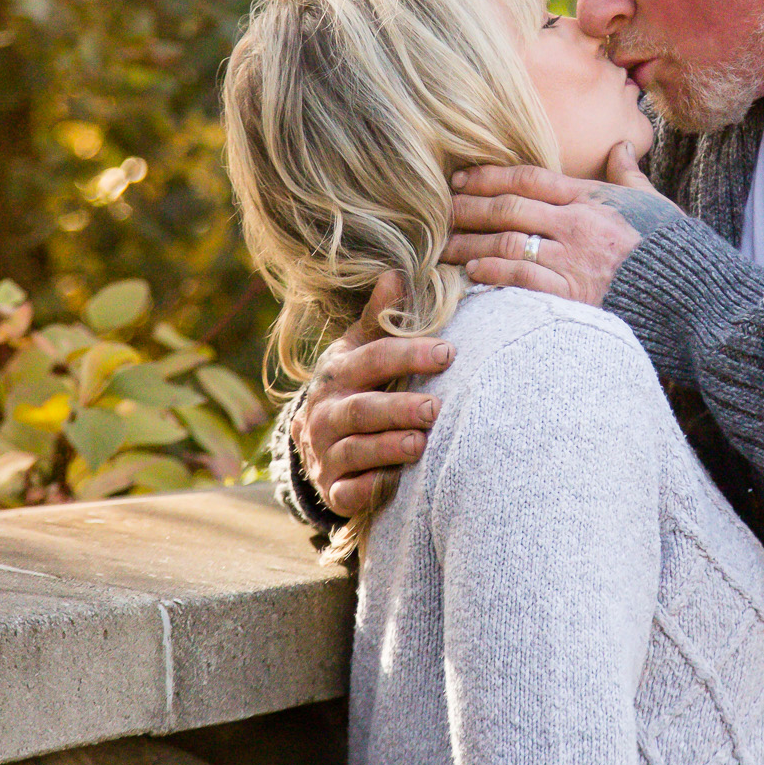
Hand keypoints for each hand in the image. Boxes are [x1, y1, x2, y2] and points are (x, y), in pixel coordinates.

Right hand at [293, 271, 454, 515]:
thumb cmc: (354, 384)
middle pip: (361, 409)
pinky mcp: (332, 489)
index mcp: (337, 372)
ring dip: (388, 447)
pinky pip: (349, 492)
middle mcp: (325, 412)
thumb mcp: (360, 348)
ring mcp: (326, 453)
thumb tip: (396, 272)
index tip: (447, 353)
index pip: (372, 359)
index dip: (408, 355)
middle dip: (398, 408)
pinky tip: (398, 482)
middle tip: (436, 408)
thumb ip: (380, 317)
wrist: (316, 439)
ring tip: (421, 443)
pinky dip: (372, 487)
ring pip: (355, 450)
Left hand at [440, 142, 681, 305]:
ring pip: (508, 241)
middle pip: (510, 207)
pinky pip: (523, 278)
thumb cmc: (674, 249)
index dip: (490, 175)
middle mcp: (577, 224)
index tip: (462, 178)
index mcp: (592, 198)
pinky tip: (474, 271)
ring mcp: (574, 259)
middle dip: (470, 206)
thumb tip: (620, 146)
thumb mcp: (654, 203)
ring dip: (471, 241)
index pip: (530, 178)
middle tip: (440, 208)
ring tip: (445, 244)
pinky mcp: (574, 295)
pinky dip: (494, 272)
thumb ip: (628, 175)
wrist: (695, 295)